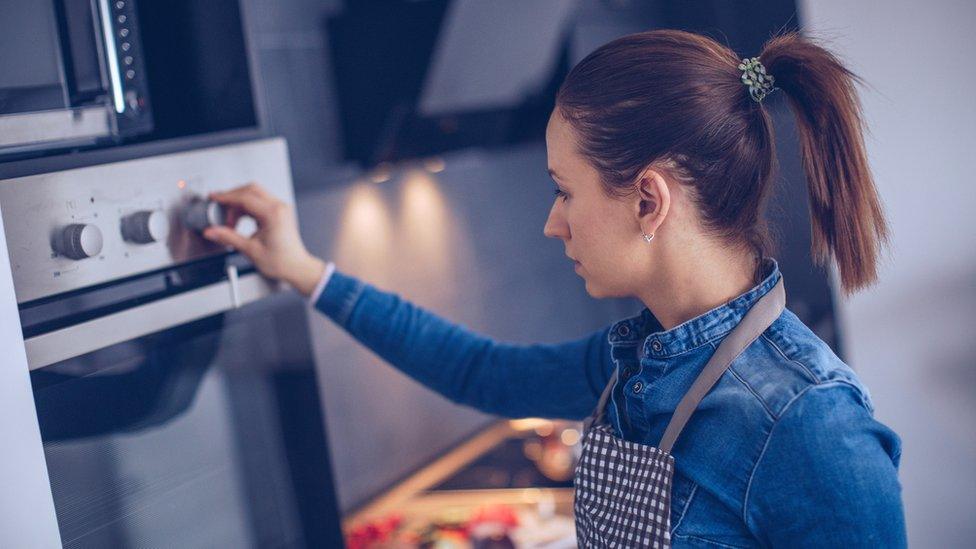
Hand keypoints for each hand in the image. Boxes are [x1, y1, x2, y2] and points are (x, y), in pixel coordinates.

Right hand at [202, 183, 325, 296]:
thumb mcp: (250, 250)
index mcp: (273, 214)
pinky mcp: (279, 212)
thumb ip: (228, 238)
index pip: (245, 197)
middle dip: (232, 197)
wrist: (296, 267)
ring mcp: (281, 208)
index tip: (214, 198)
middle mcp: (279, 207)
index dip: (226, 197)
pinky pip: (260, 201)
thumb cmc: (281, 261)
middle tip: (219, 207)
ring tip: (230, 222)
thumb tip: (212, 231)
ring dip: (239, 204)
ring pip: (255, 194)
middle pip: (250, 190)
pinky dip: (247, 207)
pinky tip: (239, 220)